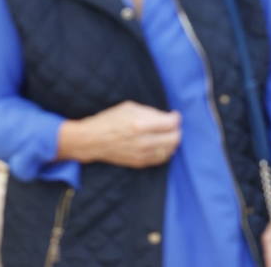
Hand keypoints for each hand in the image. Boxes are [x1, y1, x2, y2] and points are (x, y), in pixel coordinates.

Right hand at [64, 101, 181, 167]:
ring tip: (168, 134)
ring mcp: (142, 155)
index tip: (174, 115)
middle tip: (173, 124)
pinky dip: (165, 151)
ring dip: (172, 141)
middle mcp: (144, 142)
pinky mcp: (139, 163)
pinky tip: (162, 144)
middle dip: (177, 130)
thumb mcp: (131, 108)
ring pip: (170, 150)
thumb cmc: (111, 119)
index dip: (176, 118)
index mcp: (141, 124)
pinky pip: (161, 159)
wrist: (94, 140)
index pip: (171, 124)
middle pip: (174, 138)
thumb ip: (151, 113)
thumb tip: (167, 117)